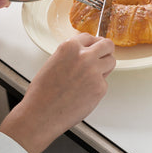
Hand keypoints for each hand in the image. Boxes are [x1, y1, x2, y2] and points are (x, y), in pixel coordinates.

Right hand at [0, 33, 115, 152]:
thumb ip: (72, 53)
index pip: (90, 37)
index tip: (94, 47)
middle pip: (107, 44)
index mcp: (70, 47)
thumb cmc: (43, 92)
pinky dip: (97, 87)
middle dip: (106, 50)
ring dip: (105, 67)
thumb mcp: (54, 61)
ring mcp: (94, 71)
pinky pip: (105, 82)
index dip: (92, 43)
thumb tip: (87, 50)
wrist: (40, 115)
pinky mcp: (100, 87)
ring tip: (91, 77)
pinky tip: (84, 93)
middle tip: (104, 55)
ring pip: (111, 61)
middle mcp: (84, 56)